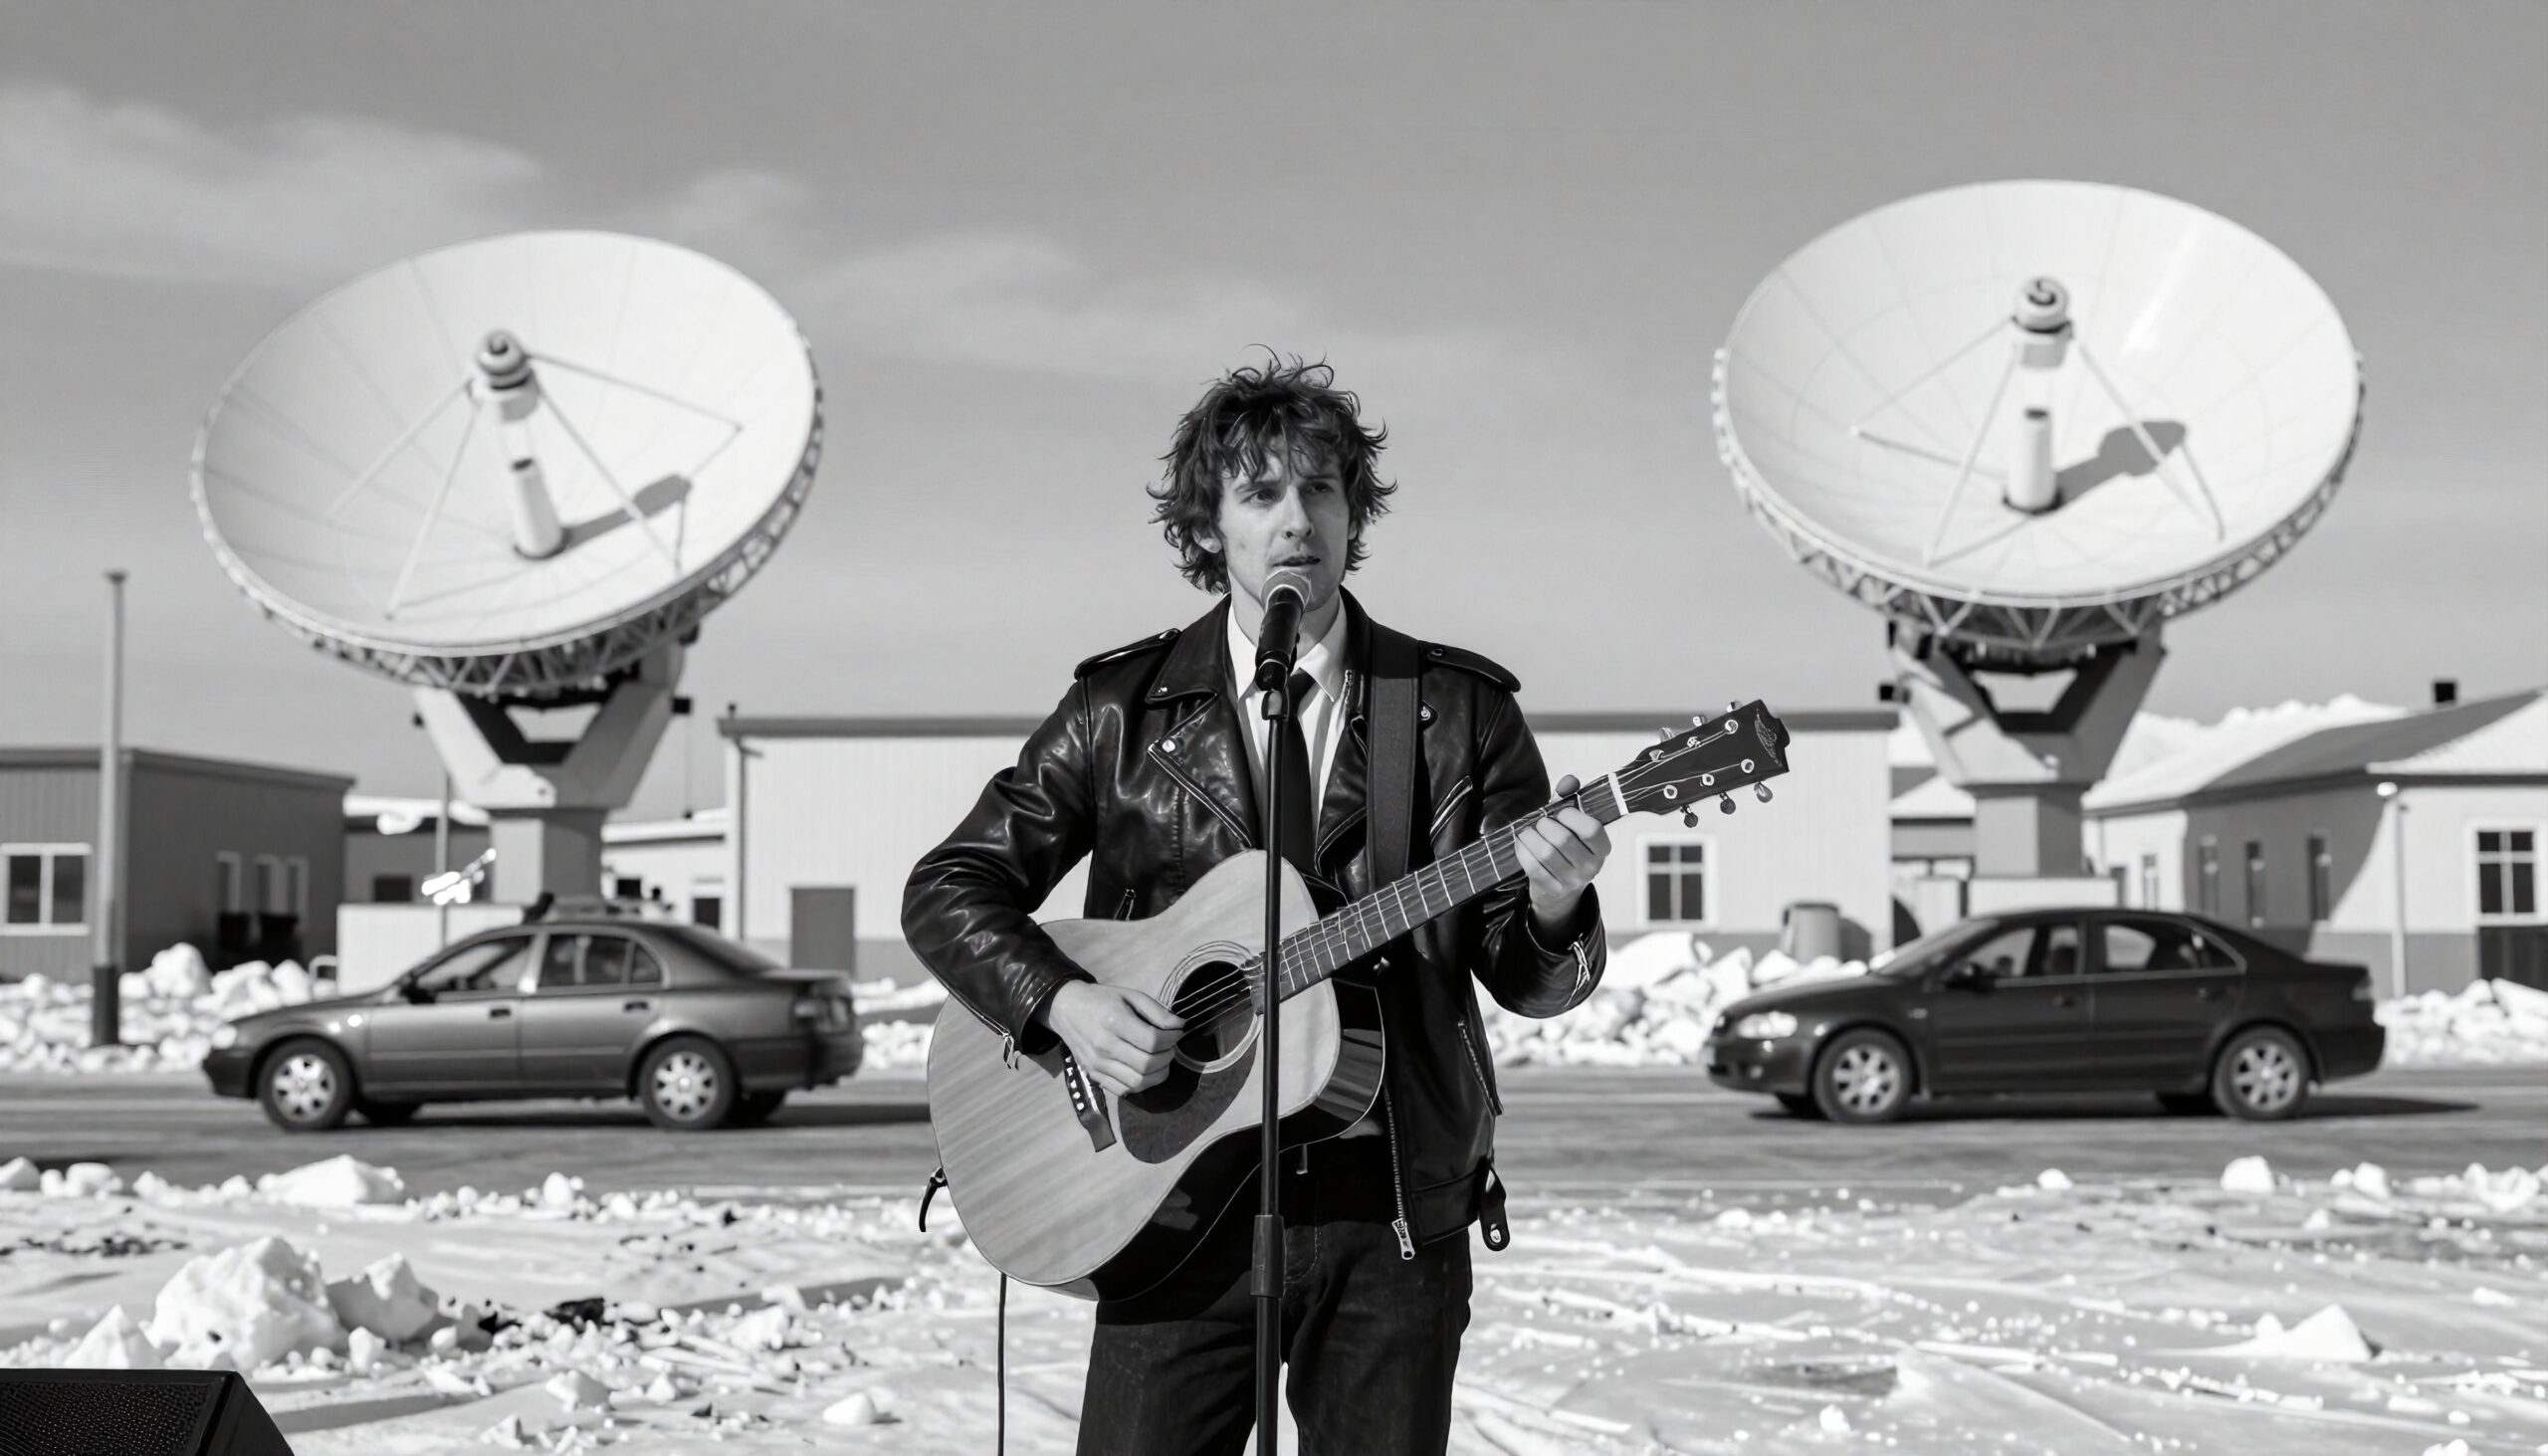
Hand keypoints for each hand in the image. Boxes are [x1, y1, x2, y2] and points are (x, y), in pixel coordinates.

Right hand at [1038, 981, 1185, 1095]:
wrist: (1066, 1009)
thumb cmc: (1102, 999)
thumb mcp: (1131, 995)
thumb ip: (1158, 1012)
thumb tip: (1180, 1027)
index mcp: (1115, 1021)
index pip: (1152, 1041)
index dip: (1172, 1039)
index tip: (1176, 1033)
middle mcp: (1105, 1046)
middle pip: (1147, 1064)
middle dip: (1167, 1058)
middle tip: (1170, 1048)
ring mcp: (1097, 1064)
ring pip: (1137, 1082)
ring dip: (1157, 1075)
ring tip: (1161, 1061)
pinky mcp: (1093, 1075)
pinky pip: (1123, 1090)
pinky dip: (1140, 1085)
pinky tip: (1145, 1072)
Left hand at [1516, 774, 1611, 932]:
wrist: (1560, 891)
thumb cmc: (1568, 847)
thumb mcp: (1574, 824)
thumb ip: (1572, 798)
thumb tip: (1568, 782)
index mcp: (1602, 848)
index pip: (1591, 830)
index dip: (1571, 816)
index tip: (1560, 812)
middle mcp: (1591, 867)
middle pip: (1563, 840)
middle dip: (1545, 825)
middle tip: (1541, 823)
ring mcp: (1571, 881)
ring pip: (1545, 853)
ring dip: (1530, 836)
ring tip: (1528, 831)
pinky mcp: (1551, 888)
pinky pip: (1532, 865)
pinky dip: (1523, 850)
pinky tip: (1523, 844)